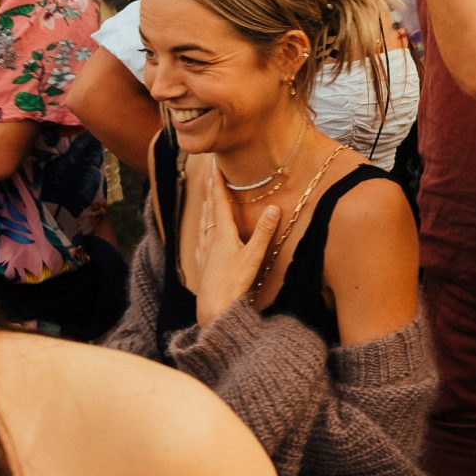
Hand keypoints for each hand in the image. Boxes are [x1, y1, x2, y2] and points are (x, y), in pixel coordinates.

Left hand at [193, 158, 278, 325]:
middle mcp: (210, 241)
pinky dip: (202, 230)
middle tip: (210, 178)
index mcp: (222, 234)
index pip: (220, 202)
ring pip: (203, 225)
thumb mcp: (253, 256)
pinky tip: (202, 236)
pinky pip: (201, 241)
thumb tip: (274, 207)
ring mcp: (205, 254)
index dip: (218, 184)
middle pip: (209, 211)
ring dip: (205, 210)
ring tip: (205, 201)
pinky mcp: (203, 266)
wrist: (214, 309)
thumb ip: (263, 232)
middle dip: (210, 193)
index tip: (215, 166)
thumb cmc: (234, 283)